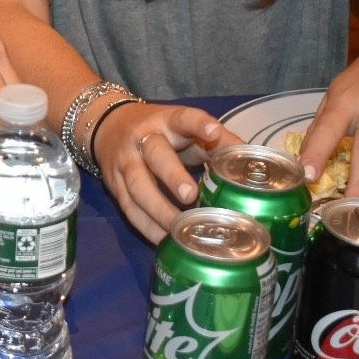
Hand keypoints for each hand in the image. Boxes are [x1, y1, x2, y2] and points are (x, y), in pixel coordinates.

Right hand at [92, 101, 241, 241]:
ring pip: (139, 186)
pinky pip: (130, 209)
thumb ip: (215, 142)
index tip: (213, 131)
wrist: (107, 126)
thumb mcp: (184, 129)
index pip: (183, 118)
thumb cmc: (160, 131)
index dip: (198, 124)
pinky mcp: (114, 185)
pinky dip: (147, 227)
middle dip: (172, 175)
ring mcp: (126, 162)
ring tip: (180, 229)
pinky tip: (165, 240)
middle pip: (156, 155)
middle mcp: (143, 139)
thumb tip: (250, 162)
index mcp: (166, 121)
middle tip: (191, 195)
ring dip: (159, 209)